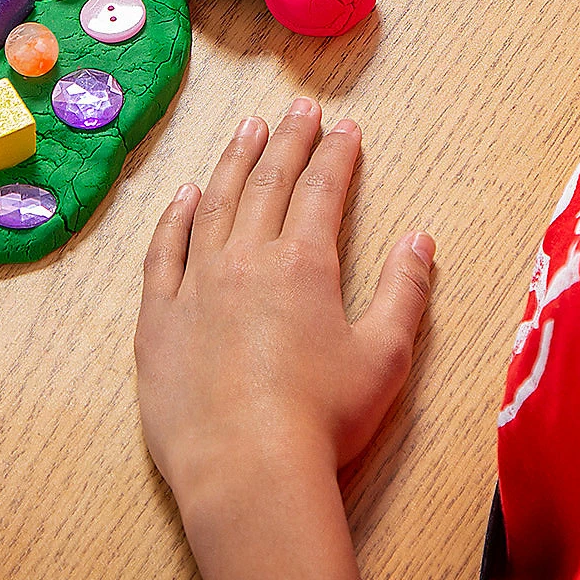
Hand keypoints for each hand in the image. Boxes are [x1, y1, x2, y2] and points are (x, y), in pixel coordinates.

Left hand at [136, 98, 434, 526]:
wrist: (247, 470)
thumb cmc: (322, 422)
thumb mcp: (384, 358)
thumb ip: (404, 292)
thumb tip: (420, 239)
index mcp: (303, 264)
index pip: (321, 189)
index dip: (336, 154)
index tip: (345, 127)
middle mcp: (246, 258)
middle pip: (269, 181)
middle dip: (288, 139)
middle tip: (299, 109)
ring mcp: (197, 283)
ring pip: (215, 203)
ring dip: (234, 161)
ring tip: (247, 129)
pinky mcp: (160, 315)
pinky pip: (165, 250)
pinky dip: (175, 216)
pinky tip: (185, 194)